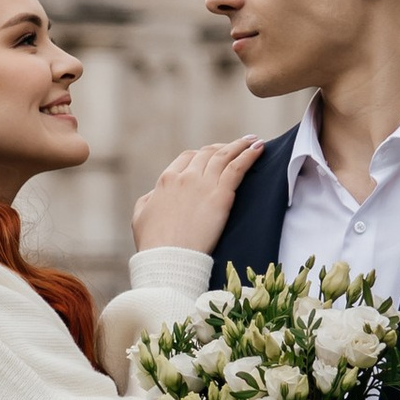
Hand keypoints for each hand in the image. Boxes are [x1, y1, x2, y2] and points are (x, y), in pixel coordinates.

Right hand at [133, 135, 264, 256]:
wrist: (169, 258)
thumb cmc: (154, 244)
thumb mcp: (140, 217)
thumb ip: (149, 200)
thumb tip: (155, 193)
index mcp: (167, 180)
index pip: (188, 158)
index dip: (202, 155)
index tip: (212, 156)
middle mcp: (186, 177)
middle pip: (207, 153)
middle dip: (223, 147)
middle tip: (238, 146)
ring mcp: (204, 184)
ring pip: (224, 156)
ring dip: (241, 145)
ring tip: (253, 140)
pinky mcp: (221, 196)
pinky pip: (238, 168)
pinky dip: (249, 155)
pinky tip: (259, 149)